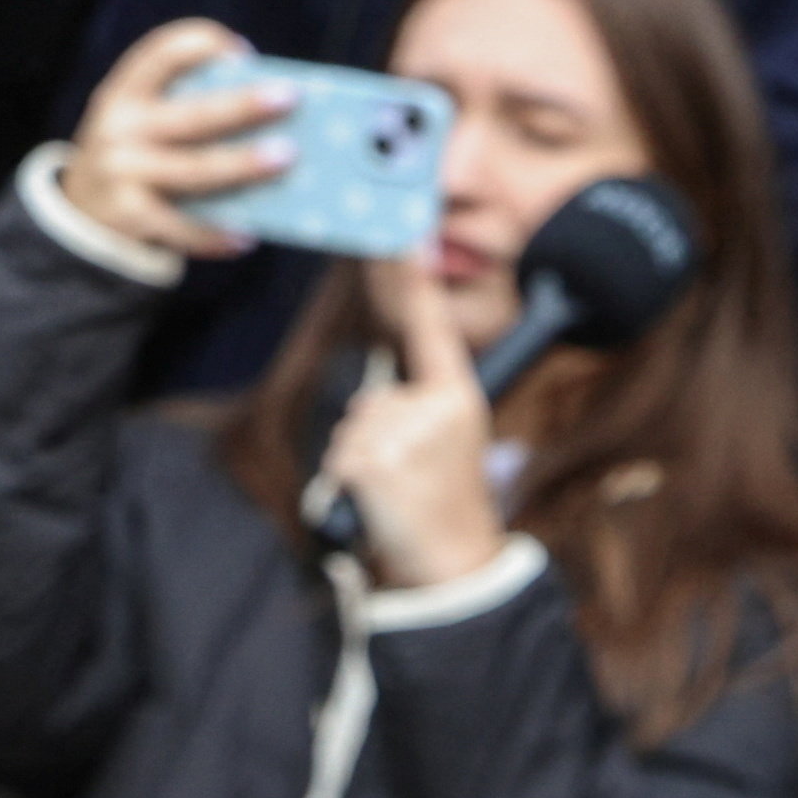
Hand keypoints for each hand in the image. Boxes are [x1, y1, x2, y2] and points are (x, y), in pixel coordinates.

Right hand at [51, 15, 285, 262]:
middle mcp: (118, 126)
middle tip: (289, 98)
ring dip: (243, 164)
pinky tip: (247, 236)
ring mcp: (120, 172)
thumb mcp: (144, 122)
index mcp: (125, 91)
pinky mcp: (127, 215)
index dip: (202, 46)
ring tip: (287, 159)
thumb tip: (272, 123)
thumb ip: (188, 111)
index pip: (161, 54)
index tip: (243, 53)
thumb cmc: (139, 154)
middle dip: (242, 105)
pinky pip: (181, 227)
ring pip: (194, 170)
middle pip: (192, 115)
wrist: (81, 210)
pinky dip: (215, 233)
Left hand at [319, 252, 508, 587]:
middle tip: (410, 480)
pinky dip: (348, 483)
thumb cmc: (446, 503)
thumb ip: (415, 409)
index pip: (431, 327)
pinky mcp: (375, 460)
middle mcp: (436, 406)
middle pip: (371, 399)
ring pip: (351, 430)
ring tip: (400, 494)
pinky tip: (381, 503)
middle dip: (373, 438)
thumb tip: (369, 406)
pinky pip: (339, 458)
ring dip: (360, 463)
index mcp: (459, 396)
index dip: (413, 280)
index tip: (402, 233)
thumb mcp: (446, 443)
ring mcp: (404, 433)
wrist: (457, 564)